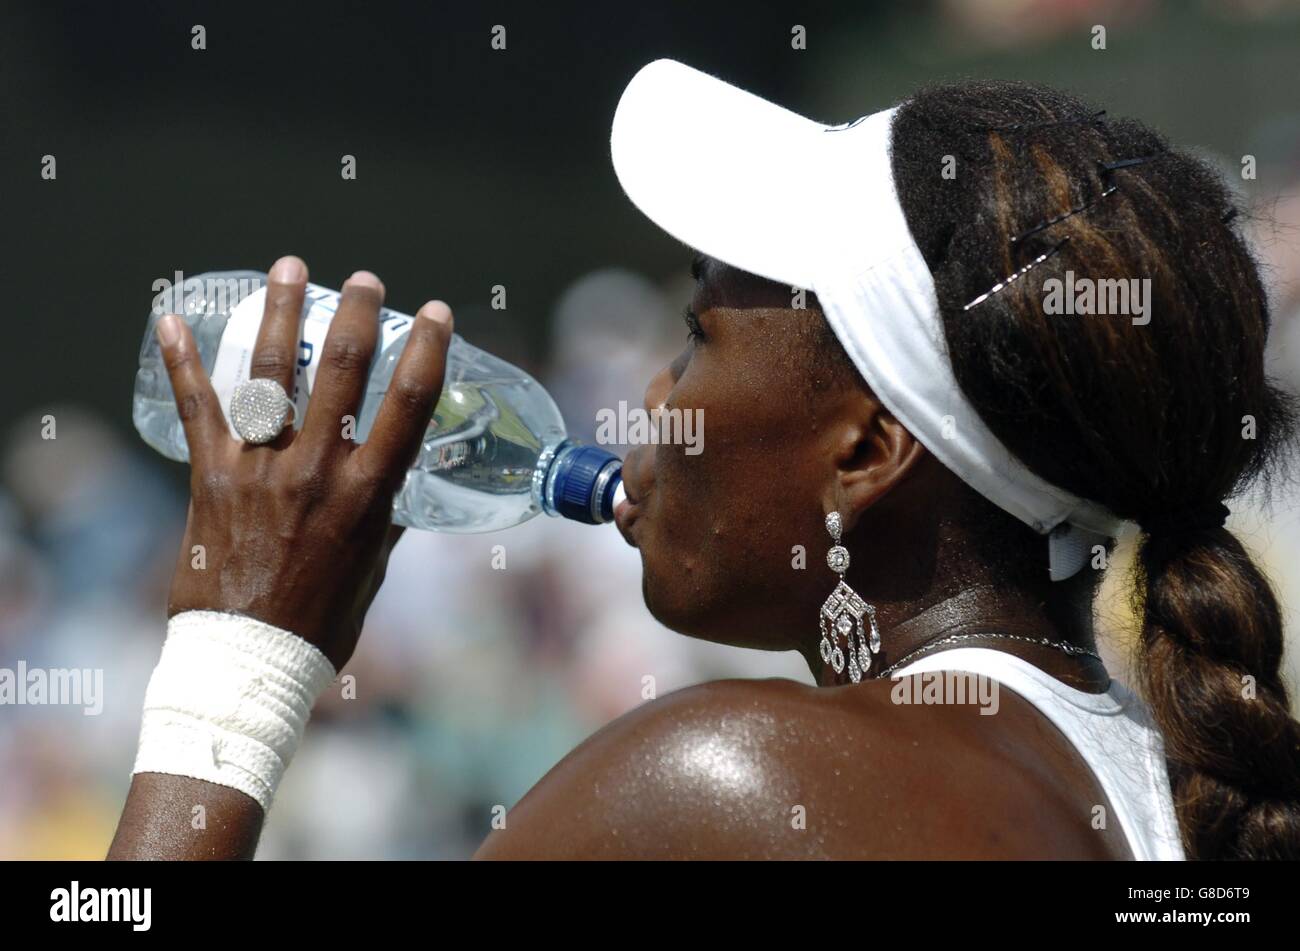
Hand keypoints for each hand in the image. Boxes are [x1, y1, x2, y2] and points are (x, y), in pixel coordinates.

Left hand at [156, 255, 452, 668]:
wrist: (250, 660)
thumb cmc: (323, 621)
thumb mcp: (374, 568)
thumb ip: (385, 520)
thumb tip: (396, 490)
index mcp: (367, 493)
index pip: (408, 404)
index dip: (426, 349)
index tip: (434, 312)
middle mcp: (317, 470)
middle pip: (341, 370)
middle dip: (355, 313)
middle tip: (363, 280)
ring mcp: (260, 470)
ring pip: (270, 374)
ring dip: (281, 312)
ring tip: (289, 266)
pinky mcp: (211, 478)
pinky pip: (197, 410)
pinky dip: (181, 361)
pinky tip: (172, 318)